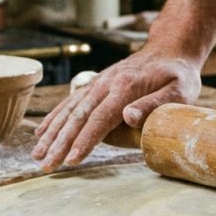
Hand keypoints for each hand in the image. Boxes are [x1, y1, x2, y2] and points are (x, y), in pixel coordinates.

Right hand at [31, 49, 202, 171]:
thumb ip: (153, 104)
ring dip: (51, 134)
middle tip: (47, 166)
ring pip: (69, 111)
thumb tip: (128, 118)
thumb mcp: (178, 90)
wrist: (169, 49)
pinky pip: (70, 103)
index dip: (84, 141)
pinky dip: (54, 118)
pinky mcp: (95, 85)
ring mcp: (97, 84)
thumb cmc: (177, 74)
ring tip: (37, 155)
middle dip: (59, 143)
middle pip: (77, 117)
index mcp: (125, 87)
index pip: (99, 119)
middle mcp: (105, 84)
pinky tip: (41, 133)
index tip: (71, 160)